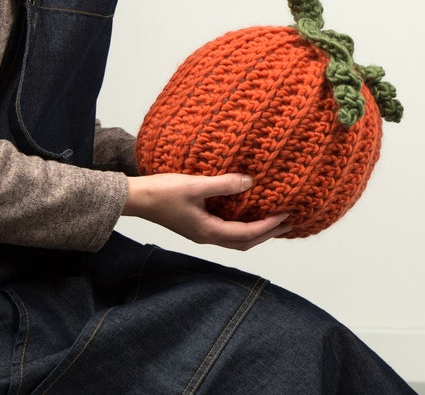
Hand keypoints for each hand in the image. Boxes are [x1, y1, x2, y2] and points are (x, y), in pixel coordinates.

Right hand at [123, 172, 289, 249]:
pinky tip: (249, 213)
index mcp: (208, 231)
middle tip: (289, 223)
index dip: (268, 226)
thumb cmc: (162, 192)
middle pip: (244, 243)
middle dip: (268, 234)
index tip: (286, 216)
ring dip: (257, 232)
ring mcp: (201, 232)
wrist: (135, 198)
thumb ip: (224, 184)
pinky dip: (243, 226)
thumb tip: (250, 182)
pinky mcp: (197, 225)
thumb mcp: (195, 185)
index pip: (246, 234)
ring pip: (236, 239)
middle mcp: (207, 236)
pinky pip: (227, 231)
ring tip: (275, 221)